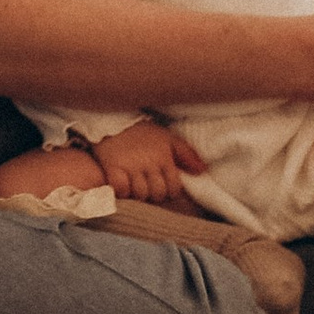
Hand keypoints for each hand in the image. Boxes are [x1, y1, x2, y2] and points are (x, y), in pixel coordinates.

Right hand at [86, 119, 207, 206]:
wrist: (113, 120)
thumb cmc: (143, 133)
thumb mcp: (168, 139)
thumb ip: (187, 154)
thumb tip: (202, 170)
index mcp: (164, 157)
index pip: (173, 188)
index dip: (169, 190)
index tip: (161, 183)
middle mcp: (148, 162)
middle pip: (157, 194)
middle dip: (154, 193)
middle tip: (147, 184)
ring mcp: (130, 165)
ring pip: (140, 194)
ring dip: (138, 193)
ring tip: (135, 183)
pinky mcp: (112, 167)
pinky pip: (121, 189)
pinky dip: (122, 190)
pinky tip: (122, 183)